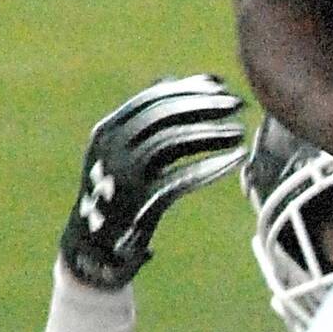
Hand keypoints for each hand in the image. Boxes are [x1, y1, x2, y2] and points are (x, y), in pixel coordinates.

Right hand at [59, 75, 247, 288]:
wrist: (94, 252)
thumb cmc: (119, 195)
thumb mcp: (124, 152)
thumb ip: (151, 120)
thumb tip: (181, 79)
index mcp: (106, 132)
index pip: (152, 98)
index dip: (190, 89)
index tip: (222, 86)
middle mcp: (110, 149)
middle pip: (163, 115)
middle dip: (204, 105)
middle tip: (238, 104)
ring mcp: (122, 175)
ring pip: (173, 142)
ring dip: (211, 133)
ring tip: (239, 133)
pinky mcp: (139, 203)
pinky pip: (182, 178)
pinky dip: (212, 166)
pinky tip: (236, 159)